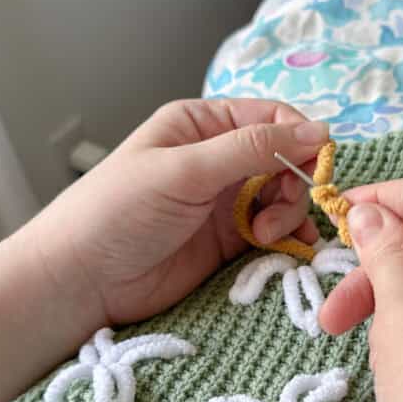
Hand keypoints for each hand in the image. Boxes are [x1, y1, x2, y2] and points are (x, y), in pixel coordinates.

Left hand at [22, 98, 327, 327]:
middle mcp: (218, 159)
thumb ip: (252, 150)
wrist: (81, 281)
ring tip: (267, 238)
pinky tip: (287, 250)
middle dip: (292, 186)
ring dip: (289, 216)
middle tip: (275, 216)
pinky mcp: (228, 243)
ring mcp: (225, 202)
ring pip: (284, 199)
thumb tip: (321, 131)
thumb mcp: (185, 171)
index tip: (318, 169)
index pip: (271, 119)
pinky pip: (274, 234)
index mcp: (202, 125)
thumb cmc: (117, 212)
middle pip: (285, 161)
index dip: (301, 141)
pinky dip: (287, 240)